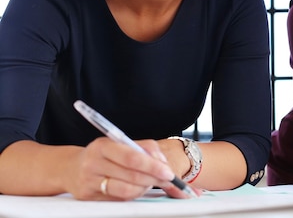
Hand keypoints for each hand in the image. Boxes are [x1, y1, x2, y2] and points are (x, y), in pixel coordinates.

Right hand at [67, 137, 194, 200]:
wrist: (71, 168)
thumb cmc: (104, 154)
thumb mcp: (120, 144)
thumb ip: (144, 150)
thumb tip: (166, 166)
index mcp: (103, 146)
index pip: (132, 157)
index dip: (153, 166)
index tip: (169, 172)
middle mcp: (93, 164)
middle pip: (132, 176)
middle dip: (154, 179)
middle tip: (168, 180)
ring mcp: (90, 182)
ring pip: (127, 191)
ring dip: (145, 188)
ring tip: (150, 183)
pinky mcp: (89, 198)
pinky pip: (119, 199)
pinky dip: (134, 195)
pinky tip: (137, 188)